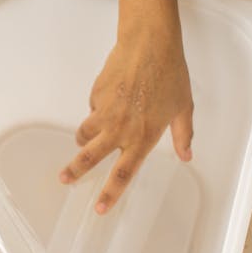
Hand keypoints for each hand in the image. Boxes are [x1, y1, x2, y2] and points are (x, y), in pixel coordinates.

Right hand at [59, 0, 193, 213]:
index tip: (100, 208)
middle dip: (75, 171)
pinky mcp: (96, 95)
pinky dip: (97, 109)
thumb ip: (183, 135)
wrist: (150, 44)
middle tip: (65, 179)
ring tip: (83, 139)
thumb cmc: (170, 74)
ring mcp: (105, 112)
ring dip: (83, 139)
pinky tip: (110, 97)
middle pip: (90, 158)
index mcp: (142, 137)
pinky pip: (92, 108)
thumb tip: (187, 155)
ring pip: (85, 133)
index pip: (122, 174)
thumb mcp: (183, 108)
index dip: (110, 194)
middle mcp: (120, 129)